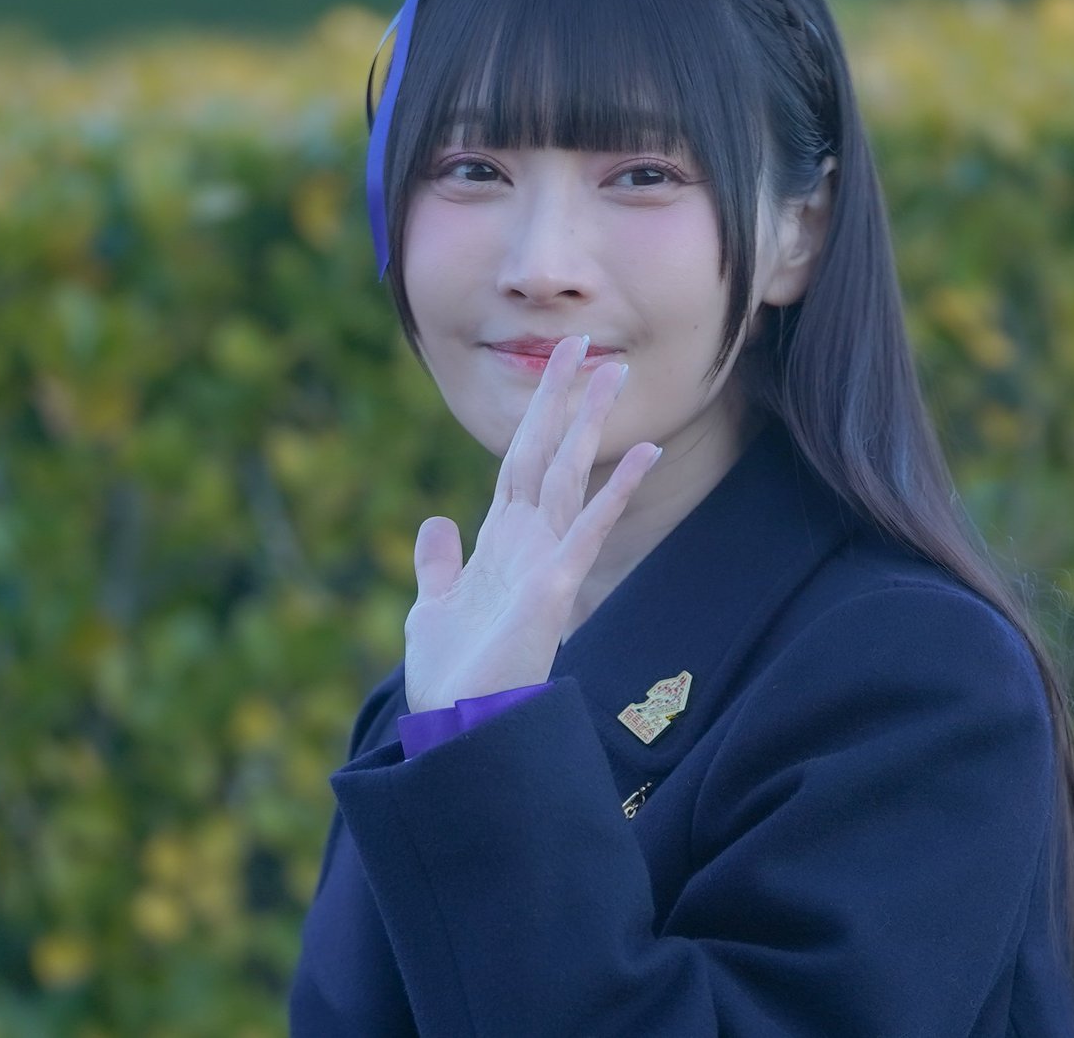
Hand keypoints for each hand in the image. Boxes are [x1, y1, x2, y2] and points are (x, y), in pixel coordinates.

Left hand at [403, 334, 659, 713]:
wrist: (459, 730)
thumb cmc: (451, 680)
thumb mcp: (432, 608)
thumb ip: (438, 564)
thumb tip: (435, 523)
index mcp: (499, 542)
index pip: (520, 463)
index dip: (536, 415)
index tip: (555, 368)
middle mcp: (526, 542)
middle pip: (547, 454)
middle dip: (564, 399)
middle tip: (585, 343)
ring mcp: (544, 560)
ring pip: (570, 476)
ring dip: (590, 424)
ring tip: (614, 372)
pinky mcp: (554, 586)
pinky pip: (588, 527)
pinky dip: (614, 488)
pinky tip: (641, 451)